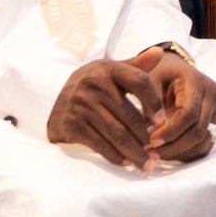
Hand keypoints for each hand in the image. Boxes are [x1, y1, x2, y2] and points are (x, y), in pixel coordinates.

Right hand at [47, 56, 161, 167]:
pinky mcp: (72, 124)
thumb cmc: (92, 86)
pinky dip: (115, 156)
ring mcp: (81, 105)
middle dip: (146, 137)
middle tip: (157, 151)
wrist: (52, 100)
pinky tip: (126, 163)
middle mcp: (93, 84)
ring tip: (147, 163)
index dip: (154, 102)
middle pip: (129, 114)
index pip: (139, 82)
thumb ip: (136, 65)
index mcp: (108, 69)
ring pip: (116, 133)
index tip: (163, 122)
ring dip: (134, 152)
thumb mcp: (111, 71)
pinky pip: (100, 144)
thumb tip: (160, 53)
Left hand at [134, 45, 215, 167]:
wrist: (173, 69)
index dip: (171, 132)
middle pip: (198, 131)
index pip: (189, 114)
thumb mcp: (149, 81)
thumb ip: (150, 106)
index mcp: (197, 81)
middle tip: (151, 153)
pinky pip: (205, 145)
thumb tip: (150, 135)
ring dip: (179, 153)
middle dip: (173, 147)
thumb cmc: (158, 73)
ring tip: (157, 154)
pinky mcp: (215, 121)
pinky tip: (168, 151)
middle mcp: (212, 94)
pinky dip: (187, 153)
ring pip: (203, 141)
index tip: (151, 142)